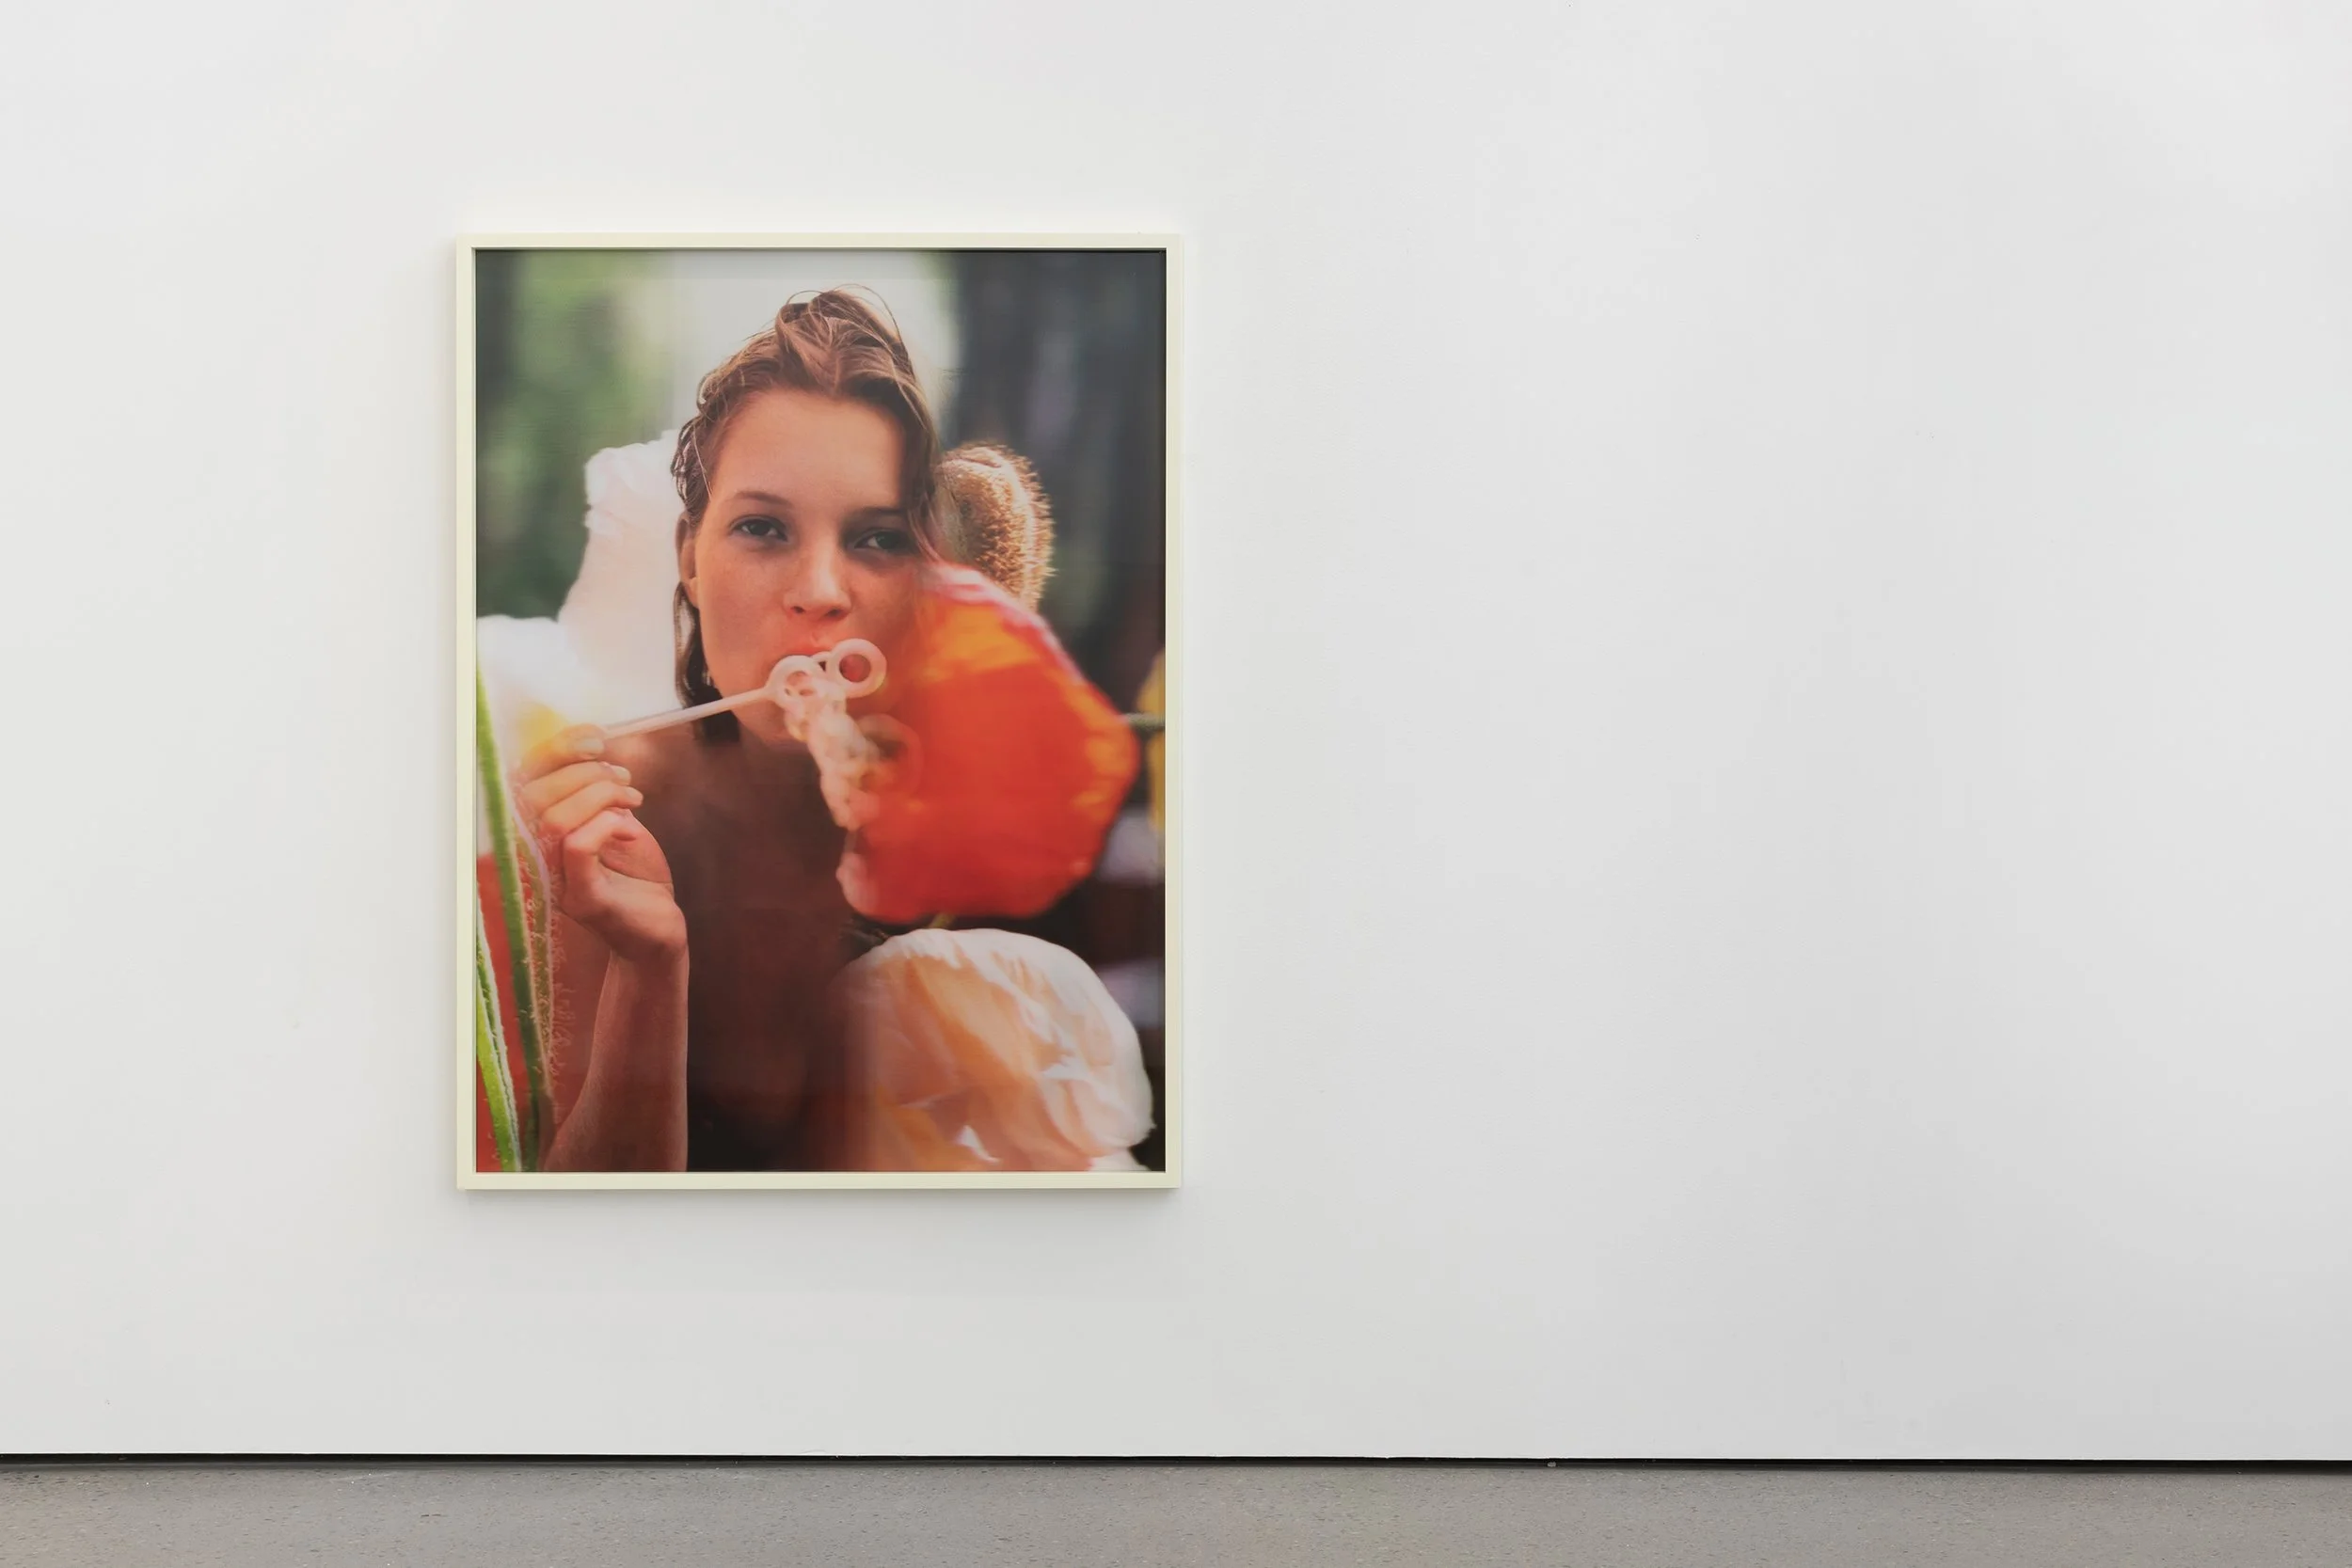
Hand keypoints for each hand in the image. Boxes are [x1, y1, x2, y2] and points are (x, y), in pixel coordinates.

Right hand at [513, 727, 684, 963]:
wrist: (658, 926)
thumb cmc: (633, 874)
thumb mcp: (611, 819)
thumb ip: (592, 788)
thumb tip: (590, 743)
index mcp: (534, 832)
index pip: (521, 779)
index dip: (555, 748)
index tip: (596, 737)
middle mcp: (532, 856)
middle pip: (533, 795)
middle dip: (587, 773)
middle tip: (624, 780)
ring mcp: (553, 880)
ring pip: (555, 819)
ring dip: (602, 795)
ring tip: (632, 799)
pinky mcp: (581, 898)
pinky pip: (577, 846)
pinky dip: (608, 824)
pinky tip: (631, 829)